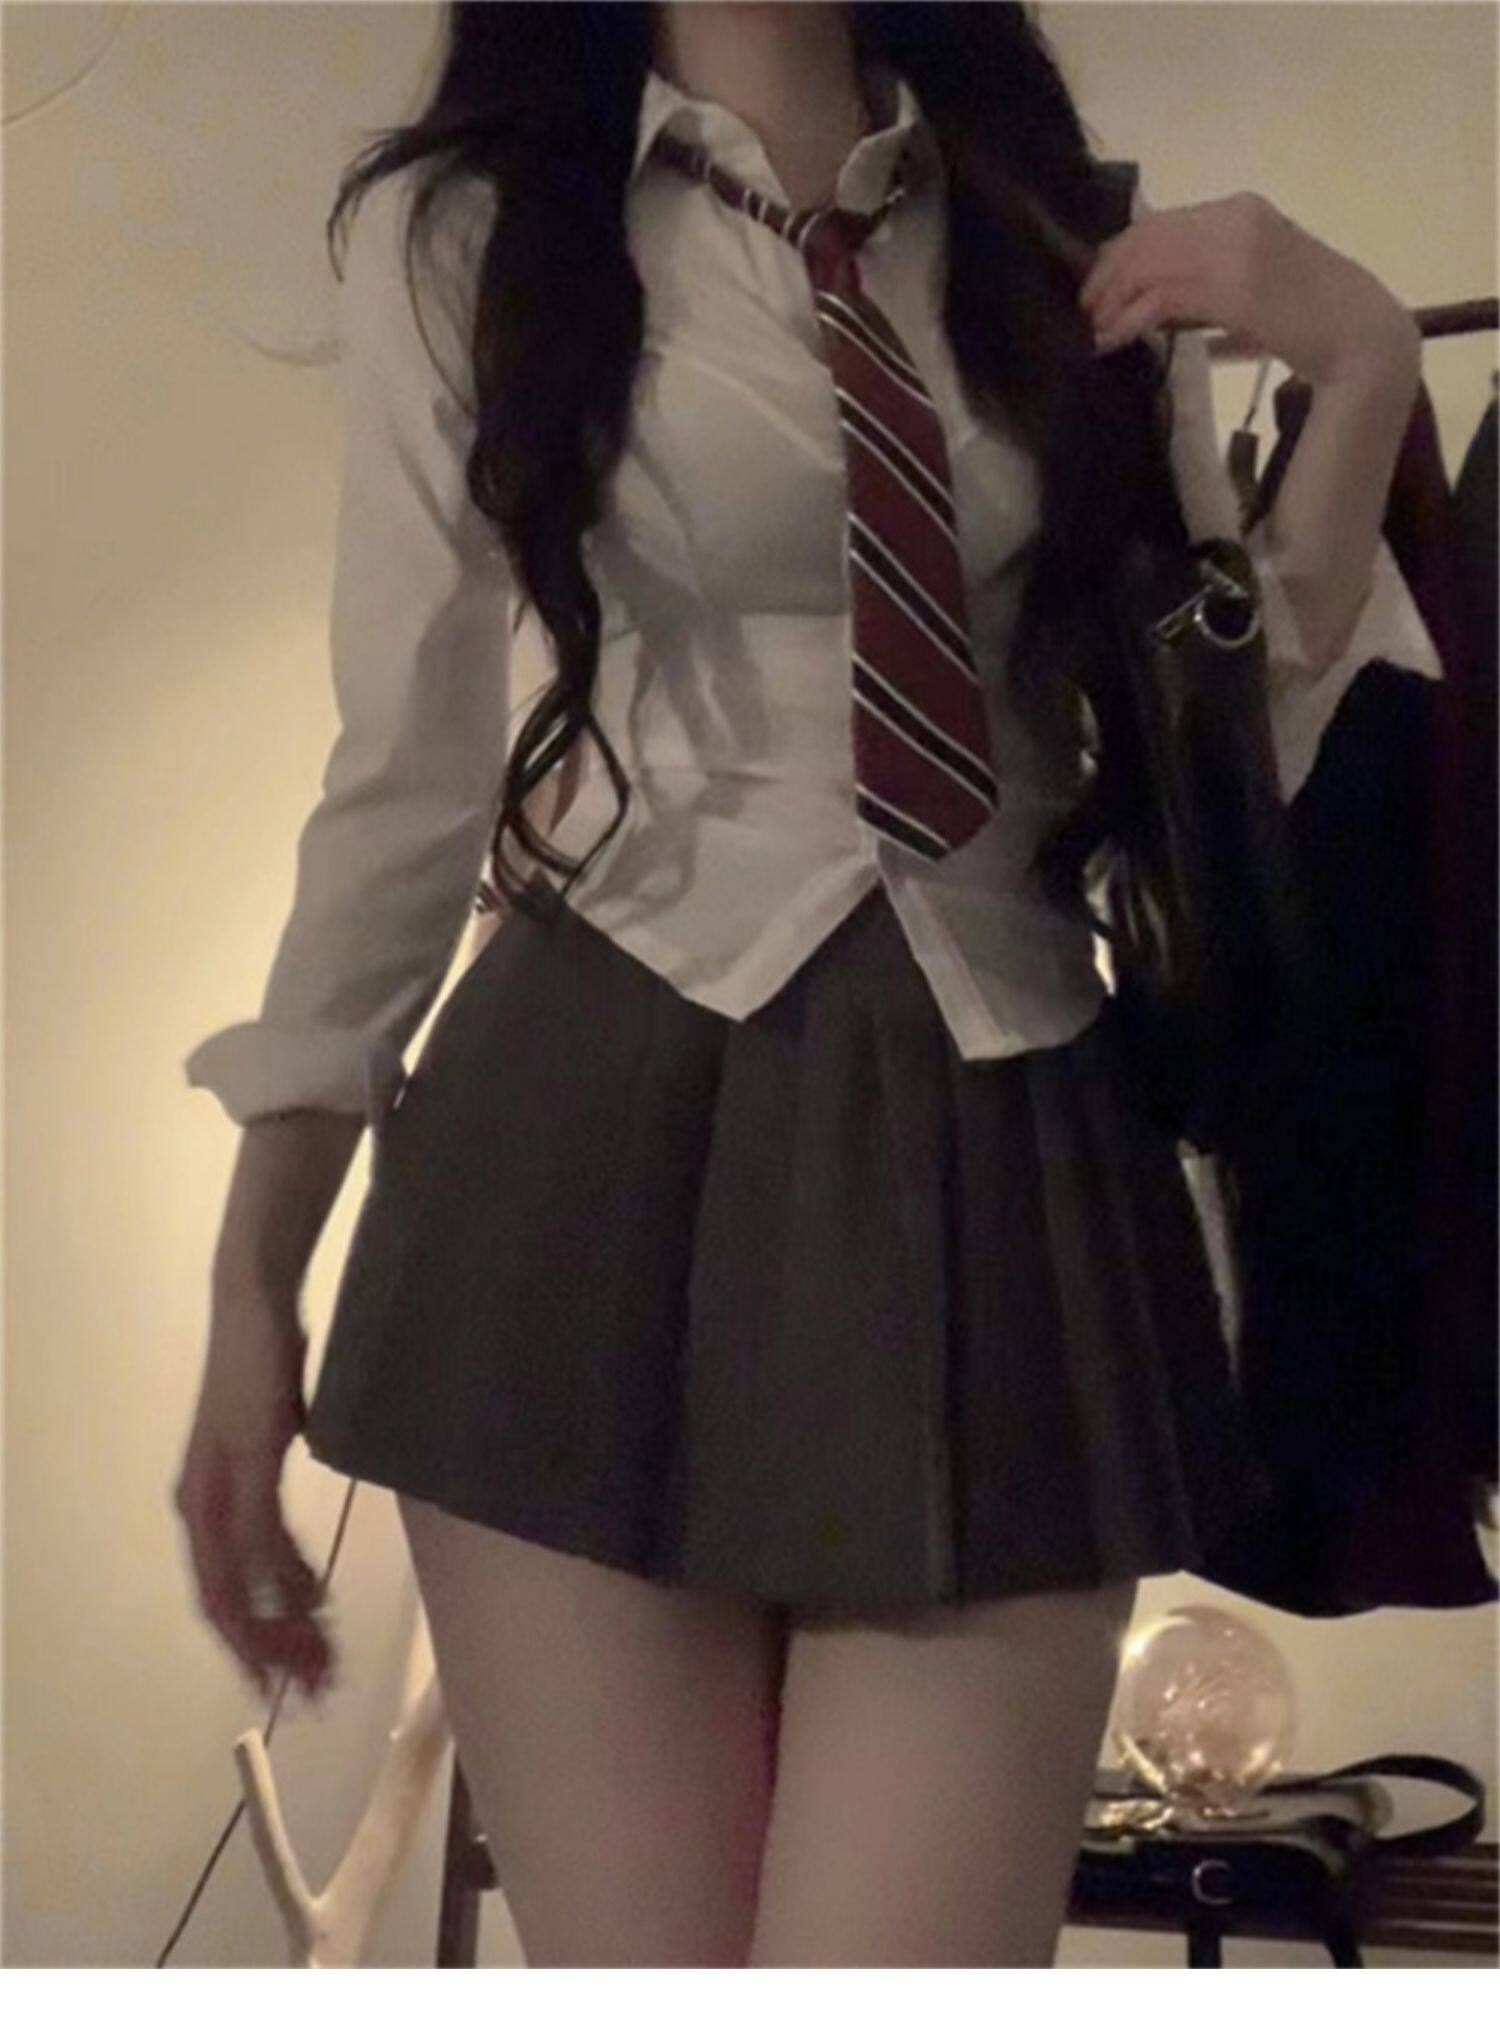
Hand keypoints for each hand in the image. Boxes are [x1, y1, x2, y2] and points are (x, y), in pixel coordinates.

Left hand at [172, 1288, 336, 1705]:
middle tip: (313, 1688)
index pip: (218, 1597)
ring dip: (286, 1627)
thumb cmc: (267, 1366)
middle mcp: (199, 1502)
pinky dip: (288, 1577)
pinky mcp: (246, 1461)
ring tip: (324, 1658)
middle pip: (225, 1603)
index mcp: (200, 1503)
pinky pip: (262, 1538)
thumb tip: (295, 1551)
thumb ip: (270, 1500)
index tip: (283, 1682)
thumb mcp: (271, 1446)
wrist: (255, 1304)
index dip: (247, 1646)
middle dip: (270, 1653)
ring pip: (245, 1581)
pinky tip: (317, 1603)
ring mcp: (219, 1483)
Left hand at [1078, 190, 1419, 387]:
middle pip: (1145, 239)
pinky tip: (1113, 341)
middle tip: (1084, 314)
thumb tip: (1161, 314)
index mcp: (1241, 210)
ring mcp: (1235, 249)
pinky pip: (1160, 299)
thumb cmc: (1315, 324)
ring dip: (1110, 303)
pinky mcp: (1233, 288)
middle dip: (1105, 278)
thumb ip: (1210, 291)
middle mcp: (1234, 218)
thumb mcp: (1256, 291)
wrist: (1363, 338)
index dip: (1119, 255)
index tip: (1097, 289)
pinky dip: (1127, 321)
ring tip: (1093, 333)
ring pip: (1147, 266)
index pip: (1159, 222)